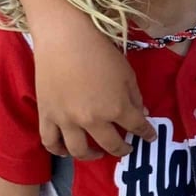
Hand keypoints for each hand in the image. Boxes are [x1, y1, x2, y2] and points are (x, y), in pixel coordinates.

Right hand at [34, 35, 155, 158]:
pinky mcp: (46, 116)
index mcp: (116, 108)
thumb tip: (141, 114)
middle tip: (126, 148)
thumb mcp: (127, 73)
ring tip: (97, 153)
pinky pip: (50, 143)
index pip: (137, 127)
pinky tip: (66, 151)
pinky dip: (59, 150)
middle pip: (110, 145)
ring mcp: (67, 121)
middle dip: (122, 149)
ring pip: (79, 151)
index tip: (150, 137)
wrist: (64, 39)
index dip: (146, 134)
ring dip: (91, 156)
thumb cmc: (100, 52)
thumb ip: (135, 97)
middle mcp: (92, 120)